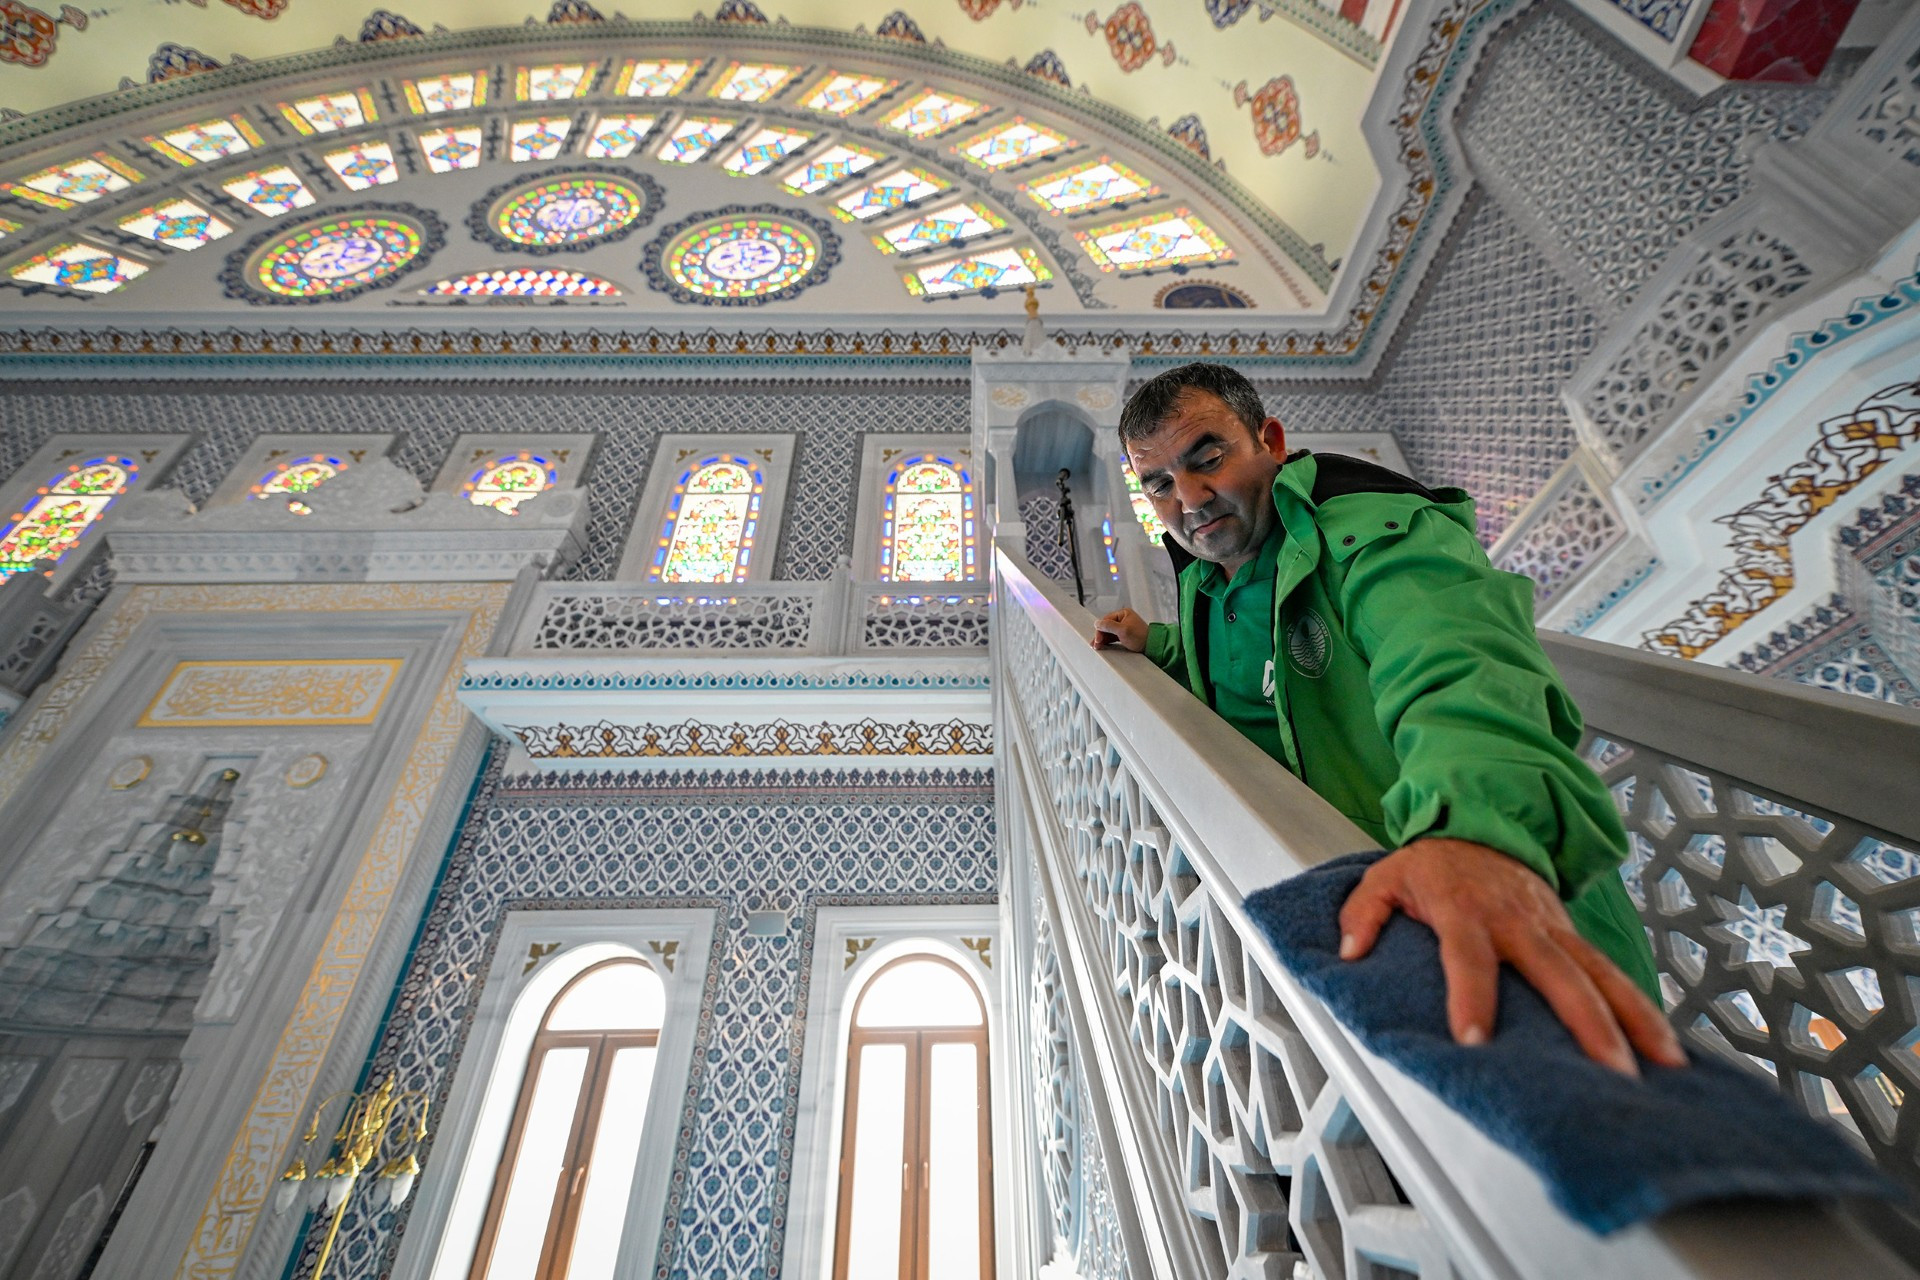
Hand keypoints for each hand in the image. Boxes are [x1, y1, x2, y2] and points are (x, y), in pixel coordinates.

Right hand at [1091, 608, 1147, 651]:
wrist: (1152, 646)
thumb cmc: (1141, 637)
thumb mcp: (1123, 630)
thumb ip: (1109, 626)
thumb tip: (1097, 623)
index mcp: (1124, 613)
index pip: (1106, 620)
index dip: (1100, 629)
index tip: (1097, 638)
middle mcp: (1123, 619)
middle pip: (1107, 626)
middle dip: (1100, 635)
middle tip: (1096, 644)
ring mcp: (1124, 627)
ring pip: (1109, 632)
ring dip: (1103, 639)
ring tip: (1098, 646)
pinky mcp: (1125, 635)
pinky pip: (1113, 637)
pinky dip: (1108, 641)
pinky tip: (1104, 646)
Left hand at [1337, 837, 1684, 1075]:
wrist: (1482, 818)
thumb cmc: (1434, 860)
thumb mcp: (1385, 876)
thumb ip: (1362, 914)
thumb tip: (1347, 953)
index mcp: (1465, 910)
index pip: (1468, 957)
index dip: (1471, 997)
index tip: (1474, 1040)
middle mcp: (1517, 920)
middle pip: (1559, 973)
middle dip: (1587, 1022)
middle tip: (1609, 1068)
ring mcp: (1552, 925)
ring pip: (1599, 971)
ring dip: (1633, 1016)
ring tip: (1660, 1063)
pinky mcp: (1571, 931)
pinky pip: (1607, 969)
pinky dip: (1638, 1003)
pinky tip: (1661, 1043)